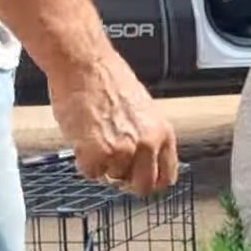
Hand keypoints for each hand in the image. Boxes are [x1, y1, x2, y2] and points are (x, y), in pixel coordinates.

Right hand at [49, 50, 179, 196]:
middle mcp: (147, 145)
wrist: (84, 64)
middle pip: (142, 186)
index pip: (167, 177)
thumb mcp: (144, 110)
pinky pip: (91, 172)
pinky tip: (84, 139)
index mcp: (163, 133)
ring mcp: (123, 151)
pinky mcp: (98, 153)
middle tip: (114, 166)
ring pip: (113, 177)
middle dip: (126, 180)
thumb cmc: (108, 79)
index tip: (140, 179)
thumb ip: (148, 137)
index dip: (151, 181)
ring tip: (95, 138)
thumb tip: (145, 160)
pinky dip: (84, 161)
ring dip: (102, 164)